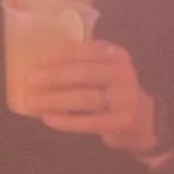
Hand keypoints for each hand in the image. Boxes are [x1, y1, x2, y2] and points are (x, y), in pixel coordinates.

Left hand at [18, 38, 158, 155]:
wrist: (143, 121)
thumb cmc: (111, 91)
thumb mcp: (104, 71)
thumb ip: (82, 63)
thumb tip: (40, 63)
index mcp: (118, 56)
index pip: (90, 50)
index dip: (65, 54)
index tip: (41, 59)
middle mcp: (125, 75)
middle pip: (85, 74)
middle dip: (55, 76)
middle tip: (30, 80)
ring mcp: (126, 100)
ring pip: (85, 98)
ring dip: (55, 100)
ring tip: (32, 102)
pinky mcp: (122, 122)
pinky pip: (89, 122)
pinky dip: (66, 121)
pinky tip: (48, 119)